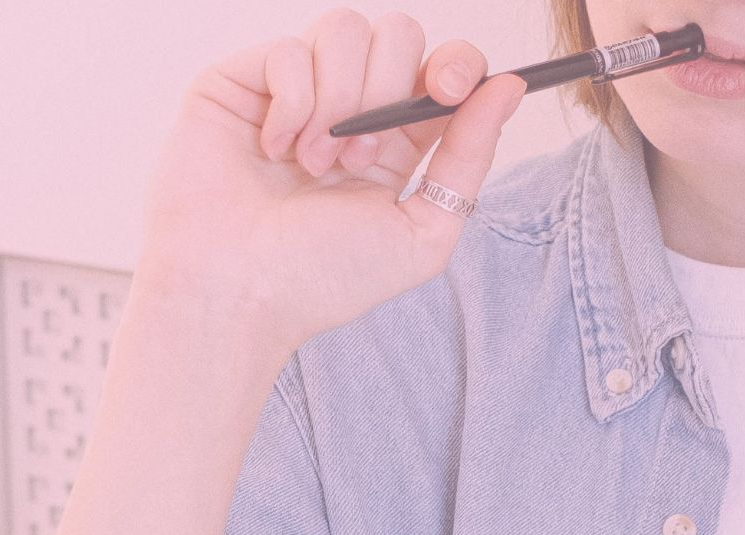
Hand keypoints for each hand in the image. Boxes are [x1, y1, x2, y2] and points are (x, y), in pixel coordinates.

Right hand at [139, 10, 529, 354]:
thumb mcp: (420, 231)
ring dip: (338, 102)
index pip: (441, 67)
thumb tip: (509, 84)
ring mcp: (292, 89)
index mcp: (395, 139)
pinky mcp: (240, 80)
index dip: (456, 64)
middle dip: (388, 90)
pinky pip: (288, 50)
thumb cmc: (319, 279)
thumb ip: (469, 157)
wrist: (235, 296)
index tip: (450, 90)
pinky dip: (290, 104)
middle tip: (360, 158)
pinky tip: (272, 150)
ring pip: (345, 29)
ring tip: (313, 163)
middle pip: (398, 33)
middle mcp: (345, 107)